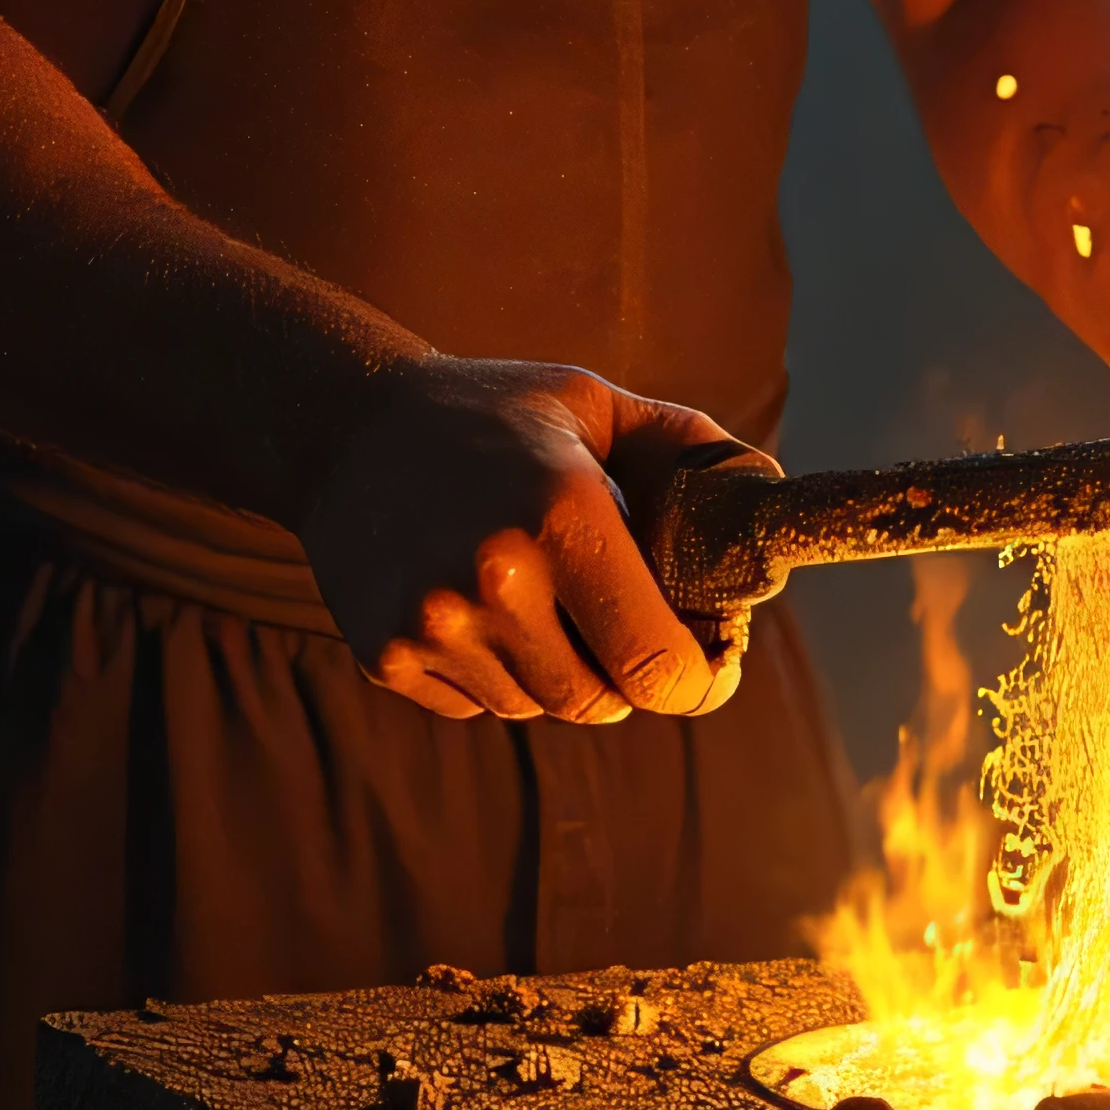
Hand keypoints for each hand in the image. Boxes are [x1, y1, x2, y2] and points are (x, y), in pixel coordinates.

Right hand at [299, 355, 754, 724]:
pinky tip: (473, 603)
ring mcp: (432, 623)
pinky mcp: (385, 655)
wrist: (341, 424)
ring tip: (533, 594)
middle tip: (618, 623)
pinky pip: (476, 704)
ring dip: (556, 670)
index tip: (707, 667)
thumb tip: (768, 491)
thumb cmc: (490, 412)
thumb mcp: (593, 404)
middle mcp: (495, 577)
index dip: (698, 681)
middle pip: (602, 701)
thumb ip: (687, 446)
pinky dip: (492, 672)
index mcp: (563, 514)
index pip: (658, 666)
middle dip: (624, 674)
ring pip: (538, 705)